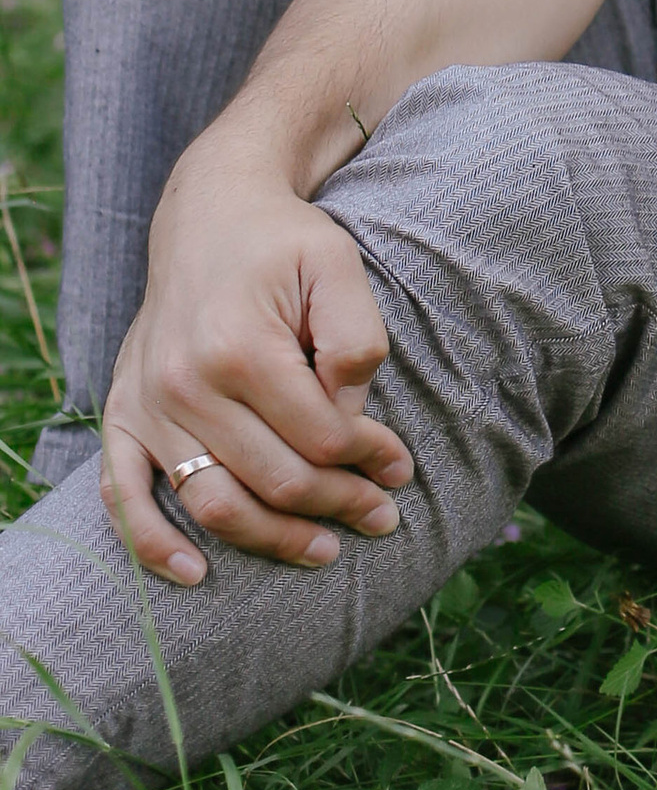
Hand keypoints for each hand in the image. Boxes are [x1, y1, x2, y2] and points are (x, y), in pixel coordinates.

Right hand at [100, 138, 410, 584]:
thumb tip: (349, 417)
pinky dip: (154, 544)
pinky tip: (195, 574)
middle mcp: (185, 384)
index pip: (320, 436)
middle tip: (382, 516)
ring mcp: (147, 405)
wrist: (208, 216)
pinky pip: (124, 496)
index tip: (401, 469)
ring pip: (212, 502)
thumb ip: (356, 338)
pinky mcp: (121, 416)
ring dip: (272, 539)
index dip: (370, 459)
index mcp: (242, 347)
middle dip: (338, 505)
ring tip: (324, 551)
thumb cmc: (284, 242)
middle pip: (274, 479)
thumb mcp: (338, 265)